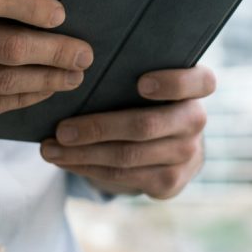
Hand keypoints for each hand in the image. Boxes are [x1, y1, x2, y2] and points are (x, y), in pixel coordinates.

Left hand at [39, 65, 215, 198]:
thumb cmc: (144, 99)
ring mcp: (185, 155)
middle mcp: (196, 121)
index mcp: (196, 87)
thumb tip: (74, 69)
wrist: (165, 144)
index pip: (201, 82)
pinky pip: (122, 176)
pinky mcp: (169, 182)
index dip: (173, 84)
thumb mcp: (144, 80)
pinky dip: (87, 168)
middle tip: (61, 129)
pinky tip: (64, 160)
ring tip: (50, 149)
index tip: (140, 83)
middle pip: (146, 126)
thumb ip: (128, 71)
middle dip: (98, 128)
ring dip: (82, 154)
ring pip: (127, 156)